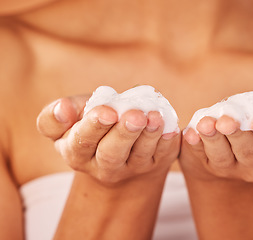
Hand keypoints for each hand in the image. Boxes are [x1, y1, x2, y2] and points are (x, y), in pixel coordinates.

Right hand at [37, 96, 179, 185]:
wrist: (118, 145)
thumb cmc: (93, 125)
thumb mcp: (71, 118)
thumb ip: (57, 114)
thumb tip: (63, 108)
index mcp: (76, 153)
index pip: (82, 142)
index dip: (94, 127)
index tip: (107, 111)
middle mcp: (103, 166)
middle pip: (112, 154)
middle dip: (124, 134)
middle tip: (135, 116)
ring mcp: (131, 167)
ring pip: (139, 155)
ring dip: (149, 136)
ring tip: (154, 117)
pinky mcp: (154, 164)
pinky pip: (162, 154)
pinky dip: (167, 142)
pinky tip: (171, 128)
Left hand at [180, 91, 252, 181]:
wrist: (232, 130)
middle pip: (248, 151)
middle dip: (237, 134)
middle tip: (227, 120)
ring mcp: (230, 168)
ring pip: (222, 156)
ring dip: (213, 139)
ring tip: (206, 124)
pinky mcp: (207, 164)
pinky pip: (200, 155)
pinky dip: (194, 144)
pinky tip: (189, 133)